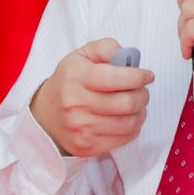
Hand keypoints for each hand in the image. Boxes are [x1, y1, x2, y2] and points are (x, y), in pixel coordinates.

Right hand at [30, 38, 155, 157]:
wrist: (46, 114)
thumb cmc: (69, 82)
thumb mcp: (82, 56)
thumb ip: (106, 48)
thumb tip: (126, 55)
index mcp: (75, 77)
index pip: (113, 79)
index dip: (137, 77)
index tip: (147, 75)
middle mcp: (76, 104)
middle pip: (126, 103)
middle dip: (143, 95)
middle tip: (142, 91)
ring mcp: (81, 128)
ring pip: (129, 123)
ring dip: (140, 112)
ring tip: (136, 105)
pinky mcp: (87, 146)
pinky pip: (124, 138)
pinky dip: (133, 128)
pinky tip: (127, 118)